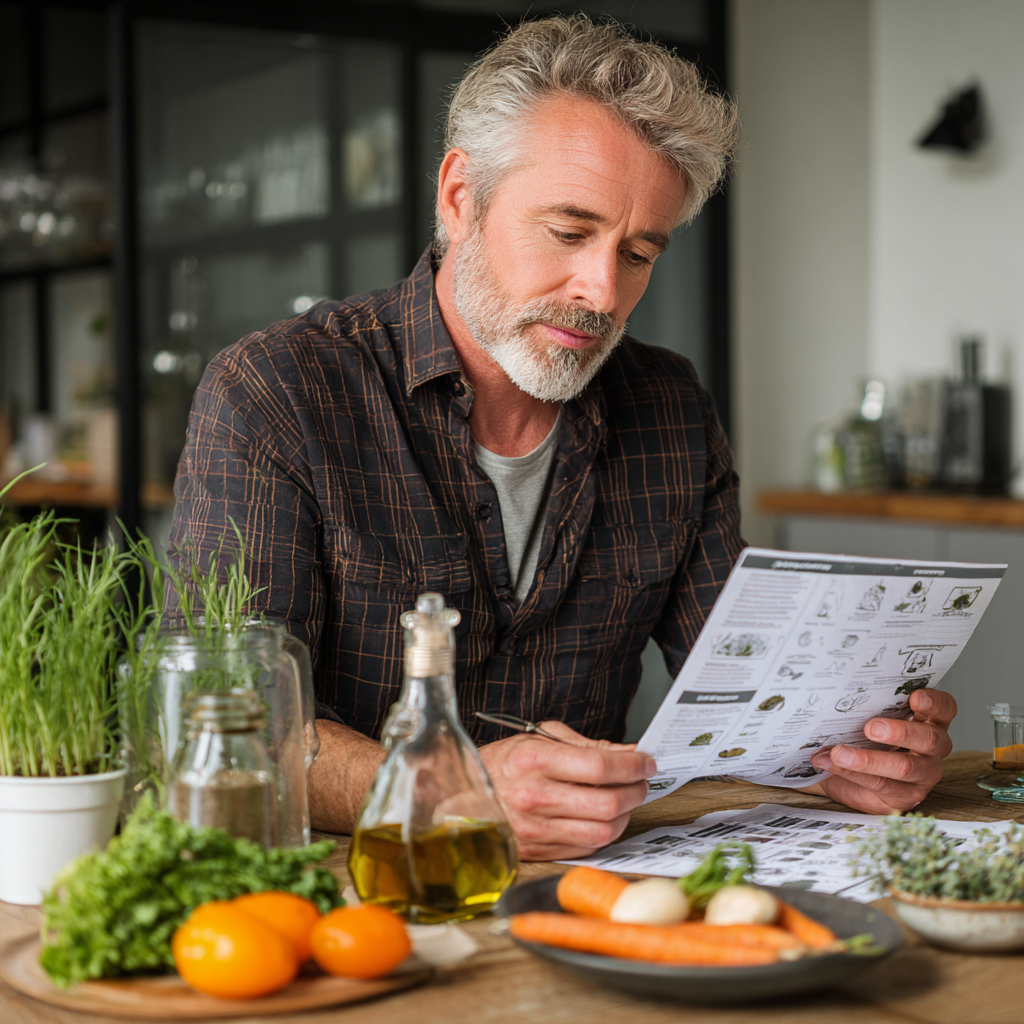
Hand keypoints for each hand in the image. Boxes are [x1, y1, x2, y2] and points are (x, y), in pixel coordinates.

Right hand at [479, 721, 656, 860]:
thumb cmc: (502, 764)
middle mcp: (536, 796)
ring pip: (603, 830)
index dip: (632, 765)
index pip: (599, 766)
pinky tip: (606, 817)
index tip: (646, 762)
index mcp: (535, 760)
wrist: (462, 797)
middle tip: (642, 780)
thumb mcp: (539, 738)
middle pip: (607, 803)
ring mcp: (537, 828)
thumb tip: (627, 755)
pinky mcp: (539, 851)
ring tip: (627, 799)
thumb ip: (585, 746)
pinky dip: (606, 832)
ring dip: (626, 815)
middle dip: (636, 791)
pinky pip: (587, 846)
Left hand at [805, 688, 955, 812]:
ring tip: (840, 753)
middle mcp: (932, 749)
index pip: (944, 709)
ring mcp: (922, 775)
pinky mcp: (905, 797)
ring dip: (869, 759)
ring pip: (905, 767)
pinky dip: (852, 773)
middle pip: (930, 739)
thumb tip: (840, 691)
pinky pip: (881, 785)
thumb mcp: (869, 716)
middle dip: (900, 731)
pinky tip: (831, 763)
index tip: (915, 697)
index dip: (934, 702)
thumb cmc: (863, 736)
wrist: (846, 772)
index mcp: (929, 722)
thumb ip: (869, 704)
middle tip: (871, 727)